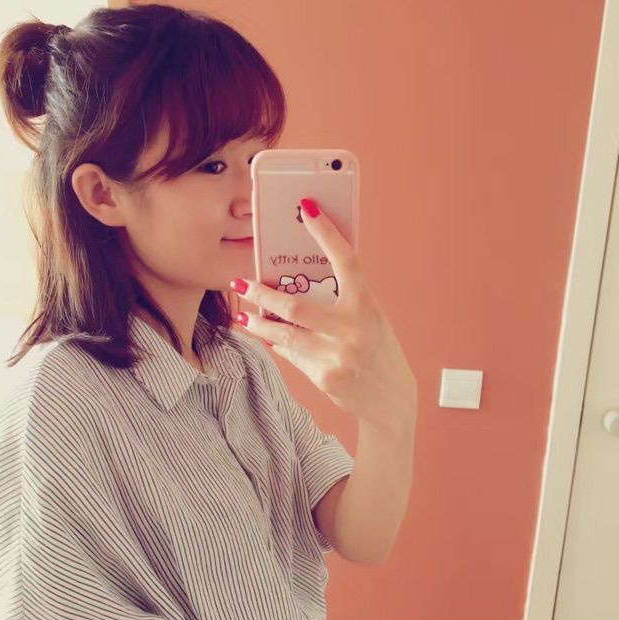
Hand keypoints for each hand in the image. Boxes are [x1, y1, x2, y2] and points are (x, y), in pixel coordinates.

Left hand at [230, 198, 416, 434]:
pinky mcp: (324, 376)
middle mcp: (352, 328)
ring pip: (284, 334)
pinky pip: (292, 355)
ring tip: (245, 317)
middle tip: (240, 283)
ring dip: (259, 324)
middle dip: (261, 293)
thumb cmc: (379, 351)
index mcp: (367, 305)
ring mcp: (337, 354)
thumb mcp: (370, 319)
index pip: (346, 260)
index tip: (307, 208)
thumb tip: (299, 286)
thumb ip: (342, 302)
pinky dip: (279, 345)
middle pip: (295, 305)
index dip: (327, 232)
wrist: (391, 399)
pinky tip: (269, 339)